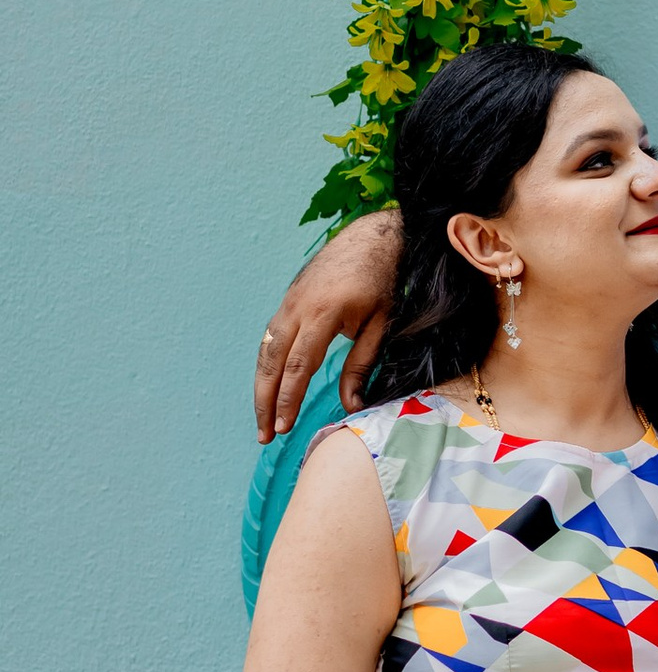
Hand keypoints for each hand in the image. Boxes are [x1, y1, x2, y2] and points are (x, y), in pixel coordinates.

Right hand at [256, 210, 402, 437]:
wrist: (371, 237)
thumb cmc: (381, 280)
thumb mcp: (380, 323)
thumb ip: (362, 365)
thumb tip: (352, 406)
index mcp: (322, 313)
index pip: (298, 365)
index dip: (288, 399)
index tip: (283, 427)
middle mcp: (297, 308)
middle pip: (272, 362)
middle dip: (265, 400)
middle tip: (265, 434)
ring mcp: (288, 303)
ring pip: (266, 351)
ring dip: (261, 386)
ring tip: (264, 419)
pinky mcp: (288, 301)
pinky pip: (271, 338)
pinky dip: (267, 366)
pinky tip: (269, 388)